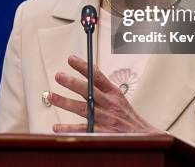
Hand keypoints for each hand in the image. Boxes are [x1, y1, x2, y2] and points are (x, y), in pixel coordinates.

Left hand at [49, 55, 164, 133]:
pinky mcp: (102, 133)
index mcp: (113, 93)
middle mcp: (109, 104)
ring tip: (51, 96)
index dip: (83, 67)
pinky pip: (83, 130)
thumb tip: (90, 69)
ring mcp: (105, 118)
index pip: (97, 76)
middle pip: (88, 91)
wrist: (143, 136)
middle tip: (58, 75)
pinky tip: (57, 127)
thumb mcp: (118, 96)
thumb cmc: (127, 116)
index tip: (71, 59)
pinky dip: (69, 129)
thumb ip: (104, 85)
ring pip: (83, 108)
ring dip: (65, 102)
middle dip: (72, 82)